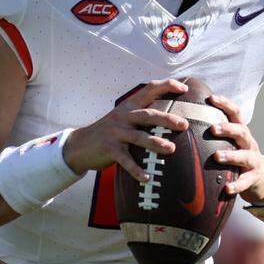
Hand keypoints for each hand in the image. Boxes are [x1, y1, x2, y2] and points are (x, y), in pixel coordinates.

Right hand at [63, 79, 190, 181]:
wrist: (80, 145)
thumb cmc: (109, 131)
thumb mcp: (123, 117)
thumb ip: (141, 114)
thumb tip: (171, 115)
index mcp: (129, 106)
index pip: (149, 89)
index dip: (167, 86)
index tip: (184, 88)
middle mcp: (123, 116)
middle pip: (148, 115)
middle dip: (167, 119)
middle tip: (183, 125)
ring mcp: (115, 133)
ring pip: (139, 137)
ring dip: (156, 143)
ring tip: (171, 149)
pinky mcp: (109, 149)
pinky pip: (126, 160)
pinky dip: (137, 170)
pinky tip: (147, 177)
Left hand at [207, 94, 263, 204]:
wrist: (261, 178)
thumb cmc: (237, 156)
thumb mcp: (230, 142)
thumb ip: (214, 134)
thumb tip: (184, 120)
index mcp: (241, 133)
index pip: (236, 114)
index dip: (225, 104)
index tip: (211, 98)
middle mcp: (249, 144)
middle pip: (242, 132)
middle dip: (228, 129)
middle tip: (212, 128)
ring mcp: (253, 161)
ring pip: (245, 156)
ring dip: (231, 156)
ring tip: (217, 157)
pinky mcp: (254, 178)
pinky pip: (246, 182)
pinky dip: (237, 185)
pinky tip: (227, 188)